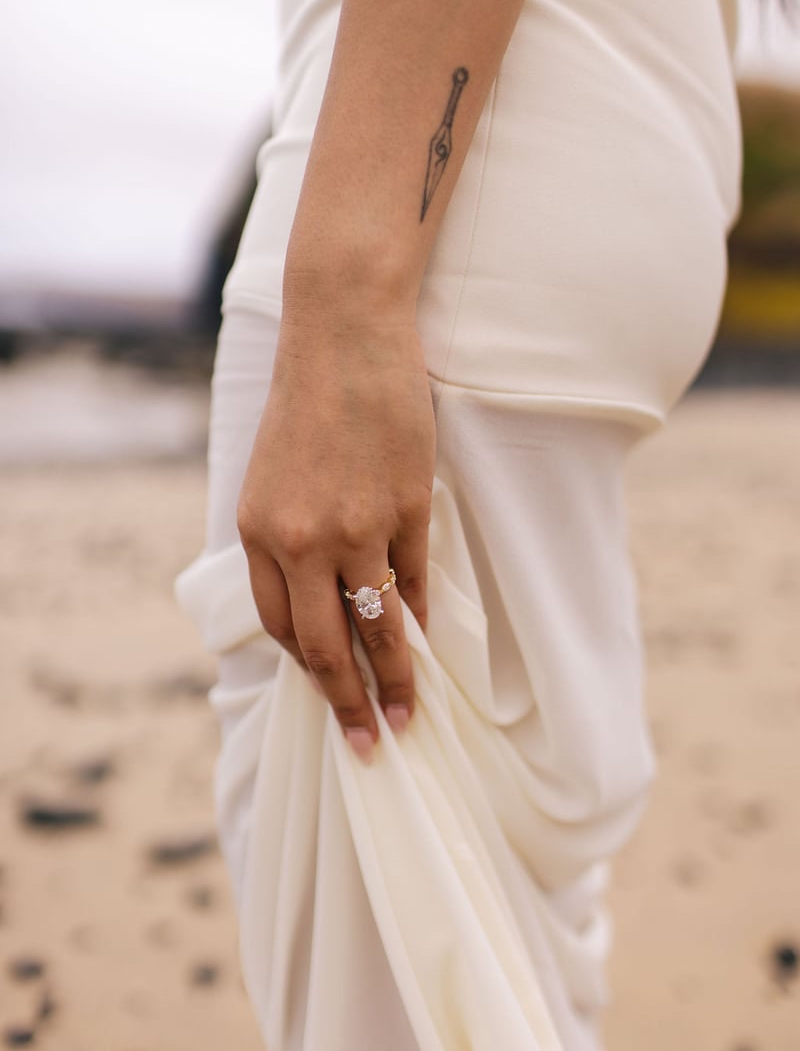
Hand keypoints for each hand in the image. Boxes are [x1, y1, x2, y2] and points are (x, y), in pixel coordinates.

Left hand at [237, 314, 434, 761]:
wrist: (343, 331)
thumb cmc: (309, 399)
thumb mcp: (273, 475)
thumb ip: (287, 537)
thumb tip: (323, 596)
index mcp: (256, 532)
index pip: (282, 626)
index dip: (309, 668)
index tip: (330, 693)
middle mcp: (300, 541)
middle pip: (325, 646)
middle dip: (348, 703)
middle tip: (369, 743)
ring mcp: (356, 527)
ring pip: (378, 625)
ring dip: (397, 679)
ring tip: (408, 716)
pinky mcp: (406, 507)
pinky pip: (415, 580)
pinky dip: (423, 616)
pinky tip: (430, 642)